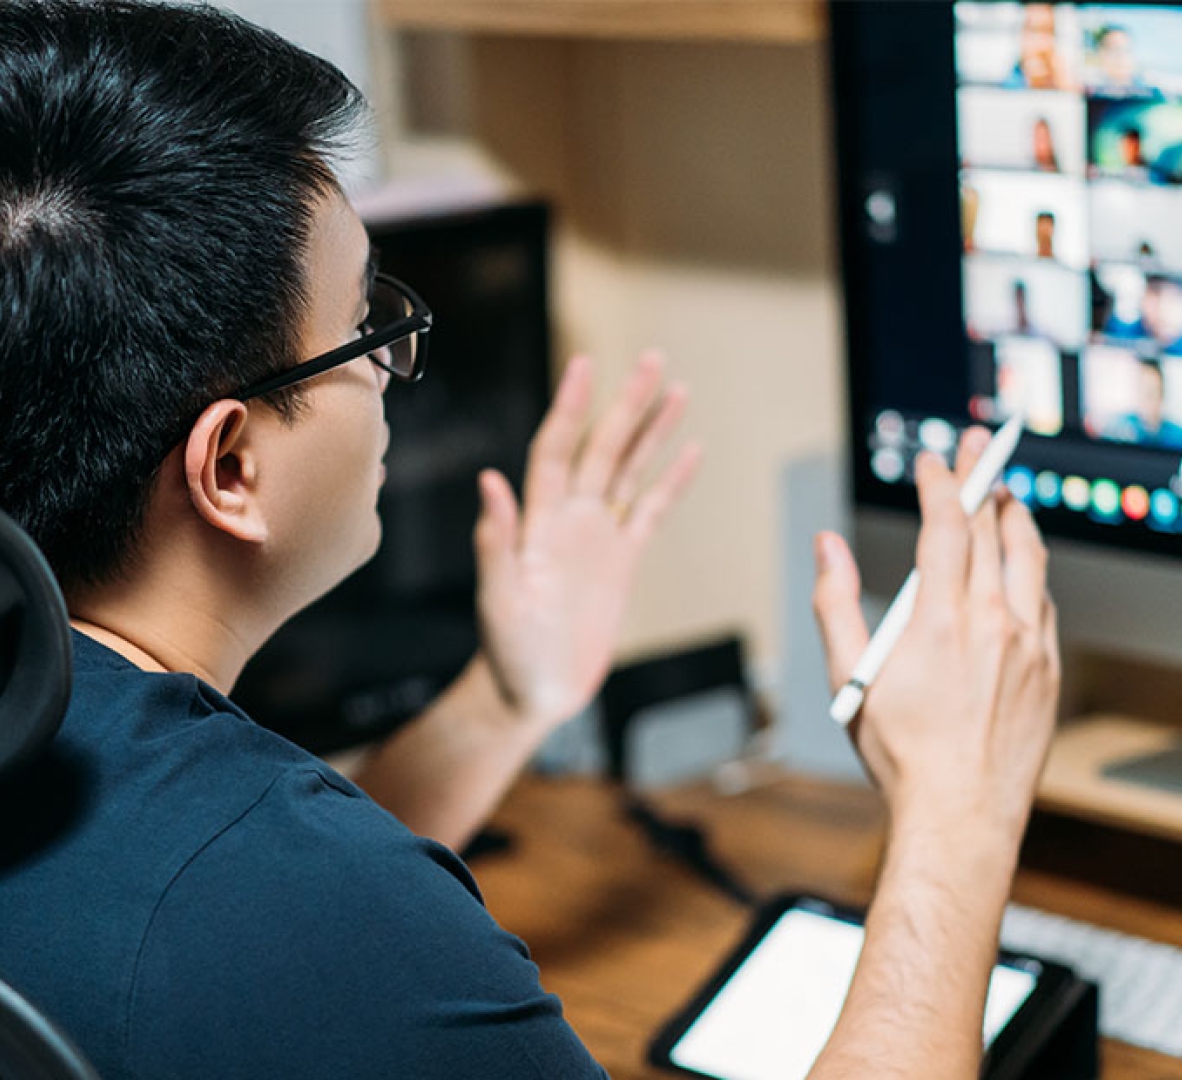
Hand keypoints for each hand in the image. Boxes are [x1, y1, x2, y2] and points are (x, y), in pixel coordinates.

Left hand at [473, 352, 702, 728]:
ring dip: (652, 430)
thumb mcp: (497, 600)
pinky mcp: (621, 561)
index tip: (586, 365)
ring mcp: (597, 536)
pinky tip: (690, 451)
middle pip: (603, 447)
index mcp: (538, 522)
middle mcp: (569, 518)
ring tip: (678, 389)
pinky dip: (672, 481)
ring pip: (630, 470)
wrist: (532, 691)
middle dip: (627, 403)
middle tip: (654, 358)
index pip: (556, 449)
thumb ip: (496, 541)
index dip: (572, 408)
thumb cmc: (506, 652)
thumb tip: (490, 481)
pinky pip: (651, 511)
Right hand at [810, 427, 1059, 844]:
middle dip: (982, 478)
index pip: (945, 526)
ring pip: (1030, 559)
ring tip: (1005, 493)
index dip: (940, 484)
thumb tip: (827, 546)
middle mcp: (993, 623)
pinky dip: (1031, 574)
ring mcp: (1029, 645)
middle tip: (979, 444)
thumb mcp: (850, 677)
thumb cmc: (900, 753)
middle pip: (992, 528)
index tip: (932, 460)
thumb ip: (835, 603)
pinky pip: (1045, 604)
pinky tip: (1021, 569)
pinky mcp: (1050, 670)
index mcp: (939, 620)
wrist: (961, 814)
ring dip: (1016, 517)